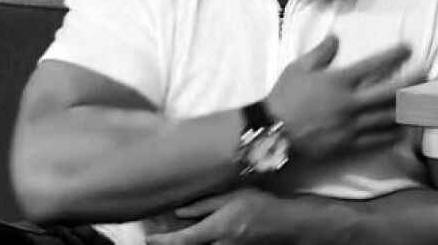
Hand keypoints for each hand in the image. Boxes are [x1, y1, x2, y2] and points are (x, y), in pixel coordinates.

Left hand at [145, 188, 296, 244]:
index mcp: (218, 229)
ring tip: (177, 234)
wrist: (288, 223)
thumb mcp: (233, 197)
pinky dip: (203, 242)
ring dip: (188, 242)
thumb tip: (180, 212)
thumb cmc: (262, 204)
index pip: (184, 240)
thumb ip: (206, 205)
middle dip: (175, 243)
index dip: (164, 241)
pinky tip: (200, 234)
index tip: (149, 239)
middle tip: (158, 236)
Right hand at [265, 35, 422, 159]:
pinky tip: (405, 130)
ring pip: (389, 117)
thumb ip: (320, 52)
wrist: (272, 132)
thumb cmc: (283, 97)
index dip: (394, 55)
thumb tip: (336, 38)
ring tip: (425, 101)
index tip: (409, 48)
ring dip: (409, 109)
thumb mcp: (298, 68)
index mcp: (339, 81)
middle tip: (428, 74)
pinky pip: (377, 140)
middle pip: (390, 92)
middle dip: (412, 82)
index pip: (374, 65)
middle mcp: (351, 103)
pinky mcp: (349, 145)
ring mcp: (352, 126)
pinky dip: (393, 134)